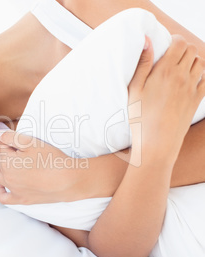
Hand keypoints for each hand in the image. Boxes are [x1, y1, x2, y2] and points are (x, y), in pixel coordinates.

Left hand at [0, 130, 91, 204]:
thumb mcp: (31, 143)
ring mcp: (13, 190)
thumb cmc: (51, 159)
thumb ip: (12, 137)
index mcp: (7, 162)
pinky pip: (3, 198)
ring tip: (14, 164)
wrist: (67, 180)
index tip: (23, 145)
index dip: (12, 144)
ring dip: (2, 169)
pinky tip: (4, 186)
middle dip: (7, 155)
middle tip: (23, 152)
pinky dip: (1, 191)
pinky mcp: (21, 199)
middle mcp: (7, 177)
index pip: (2, 148)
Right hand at [128, 35, 204, 162]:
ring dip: (192, 60)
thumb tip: (147, 40)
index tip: (166, 45)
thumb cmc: (141, 117)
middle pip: (192, 50)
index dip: (174, 40)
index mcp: (165, 71)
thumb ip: (142, 63)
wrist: (157, 142)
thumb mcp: (134, 89)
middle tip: (171, 56)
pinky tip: (188, 80)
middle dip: (183, 49)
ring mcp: (192, 88)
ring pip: (200, 63)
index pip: (180, 43)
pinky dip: (199, 75)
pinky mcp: (196, 100)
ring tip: (179, 68)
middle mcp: (182, 77)